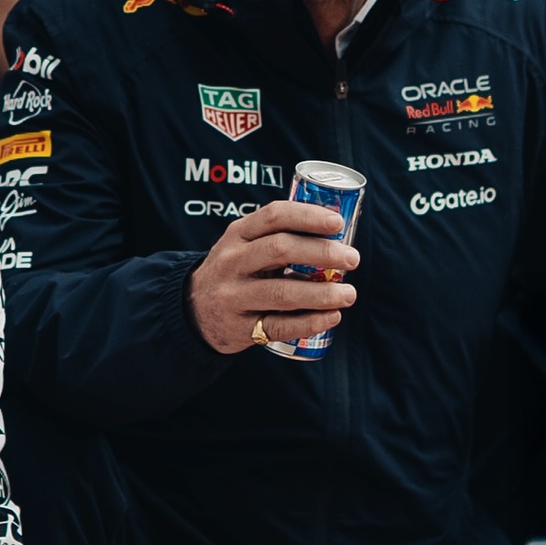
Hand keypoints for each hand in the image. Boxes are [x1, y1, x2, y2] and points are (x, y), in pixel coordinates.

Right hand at [187, 199, 358, 353]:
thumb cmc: (235, 271)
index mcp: (237, 234)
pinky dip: (310, 323)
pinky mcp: (240, 328)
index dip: (308, 216)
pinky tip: (332, 317)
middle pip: (280, 250)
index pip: (273, 216)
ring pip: (282, 292)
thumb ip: (278, 236)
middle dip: (322, 253)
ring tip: (349, 293)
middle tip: (352, 259)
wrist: (193, 309)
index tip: (338, 223)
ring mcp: (233, 296)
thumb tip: (338, 233)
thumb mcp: (244, 244)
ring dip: (322, 293)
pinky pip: (279, 326)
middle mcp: (232, 262)